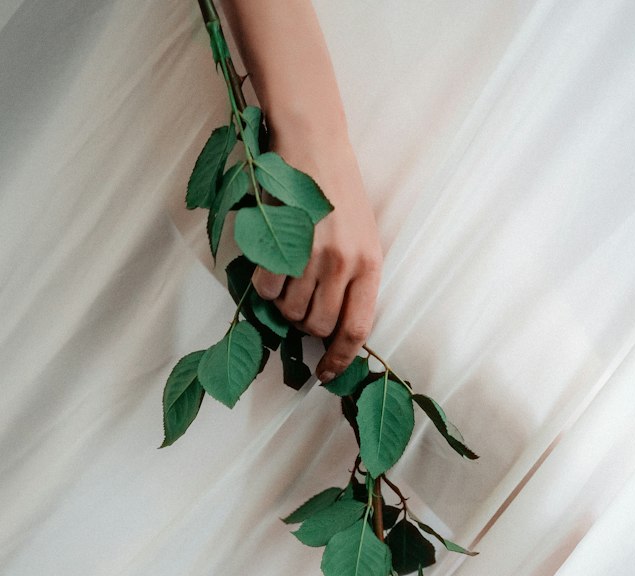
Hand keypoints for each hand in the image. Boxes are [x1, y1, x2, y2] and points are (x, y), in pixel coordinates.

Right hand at [251, 122, 381, 383]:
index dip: (339, 359)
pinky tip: (271, 264)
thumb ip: (353, 280)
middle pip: (318, 325)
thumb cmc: (338, 192)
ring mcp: (311, 254)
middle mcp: (343, 263)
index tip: (326, 373)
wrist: (313, 142)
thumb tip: (332, 330)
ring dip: (284, 304)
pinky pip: (267, 290)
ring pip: (290, 311)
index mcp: (369, 264)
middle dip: (305, 326)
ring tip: (287, 276)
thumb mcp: (362, 237)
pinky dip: (265, 285)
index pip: (357, 330)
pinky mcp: (281, 244)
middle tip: (300, 305)